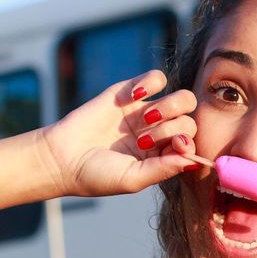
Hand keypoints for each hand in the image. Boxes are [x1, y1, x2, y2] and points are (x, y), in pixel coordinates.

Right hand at [37, 70, 197, 198]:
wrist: (61, 158)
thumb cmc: (96, 175)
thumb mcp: (132, 179)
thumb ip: (164, 169)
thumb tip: (195, 162)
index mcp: (163, 156)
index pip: (191, 144)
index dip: (189, 144)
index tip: (175, 147)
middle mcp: (159, 133)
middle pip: (189, 121)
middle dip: (172, 130)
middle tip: (144, 141)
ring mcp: (146, 111)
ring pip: (182, 98)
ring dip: (170, 107)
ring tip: (144, 119)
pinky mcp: (129, 91)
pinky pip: (157, 78)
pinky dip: (151, 83)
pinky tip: (133, 97)